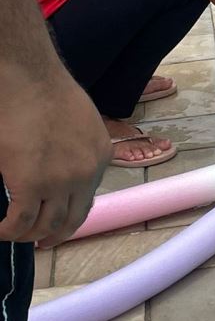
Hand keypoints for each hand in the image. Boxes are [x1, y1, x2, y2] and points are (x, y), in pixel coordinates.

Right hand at [0, 74, 110, 246]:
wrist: (29, 78)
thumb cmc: (47, 91)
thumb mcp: (81, 122)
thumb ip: (76, 149)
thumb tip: (60, 166)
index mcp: (100, 156)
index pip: (87, 198)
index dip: (70, 216)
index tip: (57, 224)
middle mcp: (87, 173)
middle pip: (71, 220)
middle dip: (53, 235)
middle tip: (37, 242)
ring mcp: (60, 181)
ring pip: (45, 225)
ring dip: (27, 235)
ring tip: (12, 233)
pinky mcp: (31, 184)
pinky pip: (19, 221)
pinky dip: (7, 231)